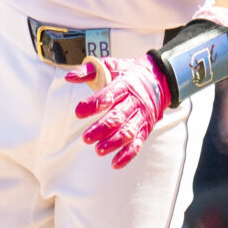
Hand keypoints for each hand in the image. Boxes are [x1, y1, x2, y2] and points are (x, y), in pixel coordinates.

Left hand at [69, 53, 169, 169]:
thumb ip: (88, 70)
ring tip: (98, 151)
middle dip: (102, 128)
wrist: (158, 78)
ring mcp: (142, 116)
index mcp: (124, 84)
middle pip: (118, 116)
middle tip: (86, 138)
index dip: (93, 104)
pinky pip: (138, 143)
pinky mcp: (146, 128)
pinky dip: (128, 154)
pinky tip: (115, 163)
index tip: (78, 112)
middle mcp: (135, 101)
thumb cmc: (127, 72)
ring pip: (129, 132)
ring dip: (114, 143)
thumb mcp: (110, 65)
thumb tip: (69, 77)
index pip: (109, 95)